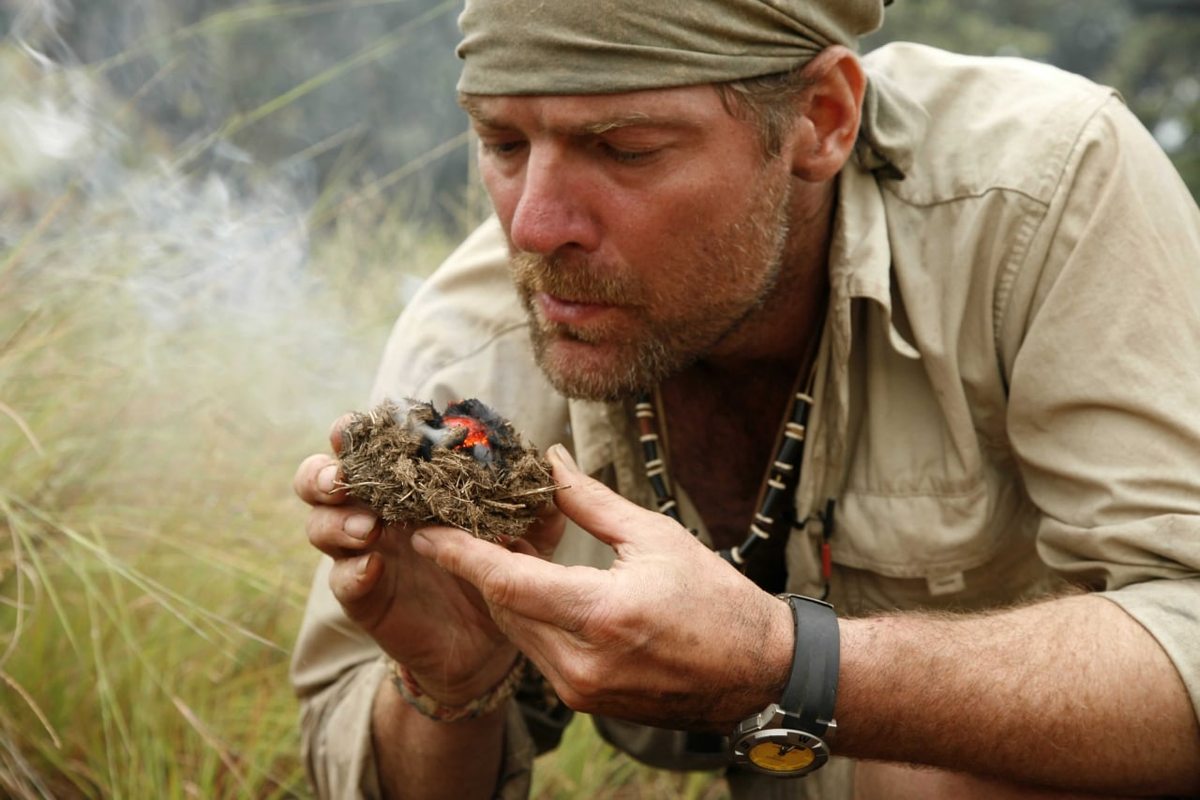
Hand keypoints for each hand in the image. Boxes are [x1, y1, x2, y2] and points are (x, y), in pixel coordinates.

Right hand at [294, 415, 565, 703]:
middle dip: (323, 472)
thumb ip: (535, 500)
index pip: (368, 447)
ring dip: (338, 521)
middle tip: (343, 478)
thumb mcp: (526, 534)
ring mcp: (364, 554)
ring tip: (370, 527)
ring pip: (321, 526)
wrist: (489, 641)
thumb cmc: (498, 567)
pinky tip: (372, 566)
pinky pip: (342, 581)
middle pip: (319, 479)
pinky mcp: (364, 597)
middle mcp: (375, 511)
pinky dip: (352, 571)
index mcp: (406, 483)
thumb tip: (551, 459)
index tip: (359, 424)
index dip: (355, 431)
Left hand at [410, 444, 793, 730]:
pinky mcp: (587, 702)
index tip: (423, 531)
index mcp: (602, 615)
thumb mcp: (655, 537)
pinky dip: (530, 618)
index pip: (508, 583)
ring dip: (502, 593)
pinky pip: (539, 653)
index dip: (460, 554)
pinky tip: (532, 587)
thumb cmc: (715, 599)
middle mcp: (583, 663)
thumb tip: (550, 462)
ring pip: (518, 632)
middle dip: (478, 567)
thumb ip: (591, 503)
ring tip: (495, 547)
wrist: (758, 671)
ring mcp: (583, 690)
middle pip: (504, 608)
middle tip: (459, 524)